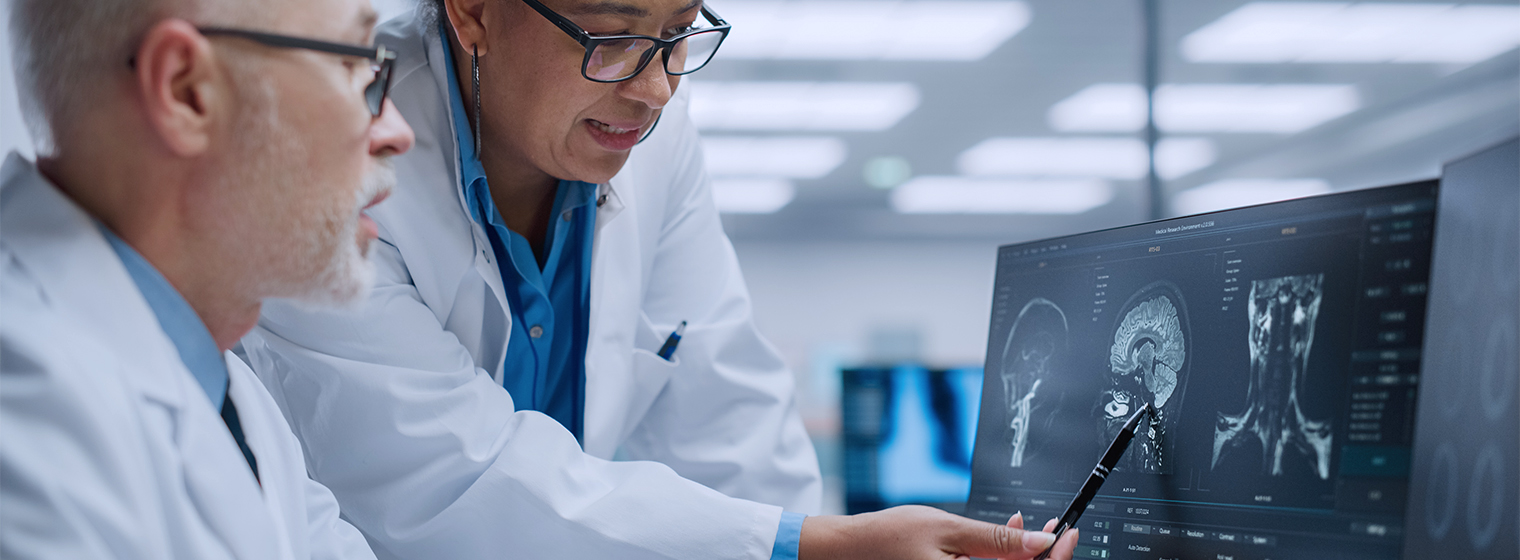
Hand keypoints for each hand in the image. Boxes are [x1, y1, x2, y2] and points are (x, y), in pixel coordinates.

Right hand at [797, 505, 1079, 559]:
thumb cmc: (889, 538)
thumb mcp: (948, 530)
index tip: (1067, 534)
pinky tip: (1005, 539)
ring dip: (1023, 559)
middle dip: (1042, 558)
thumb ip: (997, 541)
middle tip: (1054, 529)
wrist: (850, 550)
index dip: (1056, 559)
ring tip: (1025, 527)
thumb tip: (1042, 542)